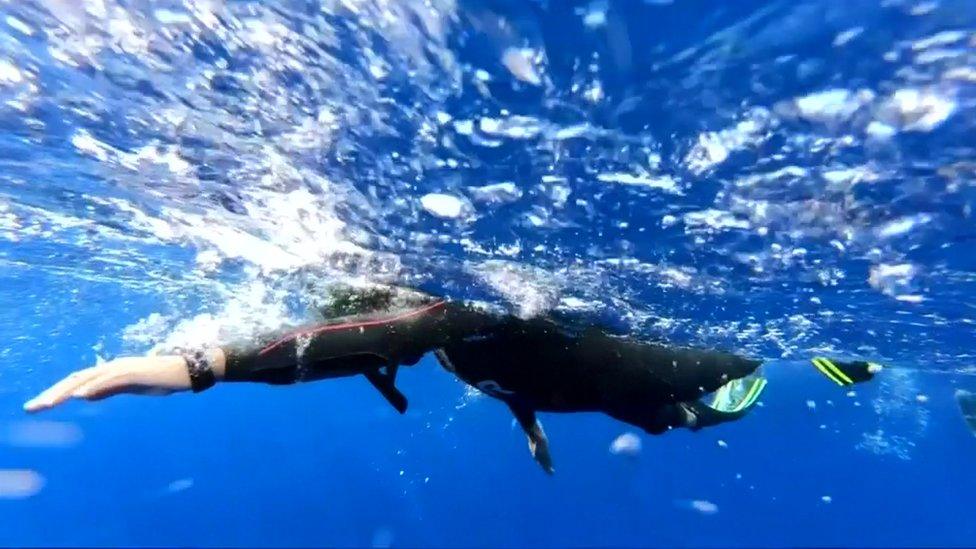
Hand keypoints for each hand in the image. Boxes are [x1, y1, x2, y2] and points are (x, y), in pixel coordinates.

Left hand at [23, 355, 192, 412]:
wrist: (188, 371)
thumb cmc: (163, 380)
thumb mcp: (131, 388)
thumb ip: (109, 390)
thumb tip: (84, 396)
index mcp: (110, 371)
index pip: (77, 381)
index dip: (56, 393)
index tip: (38, 406)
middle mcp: (112, 366)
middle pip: (75, 379)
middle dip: (52, 393)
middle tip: (32, 408)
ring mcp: (123, 368)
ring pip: (87, 379)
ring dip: (65, 391)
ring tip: (47, 404)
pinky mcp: (134, 372)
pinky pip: (109, 379)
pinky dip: (93, 387)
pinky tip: (79, 395)